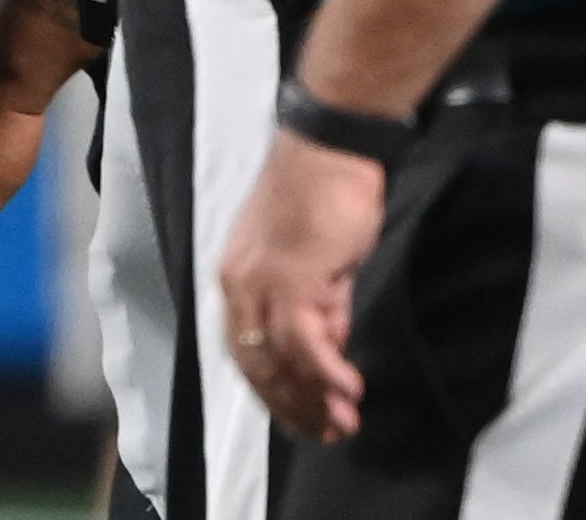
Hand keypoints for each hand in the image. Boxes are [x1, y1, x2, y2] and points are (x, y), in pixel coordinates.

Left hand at [216, 127, 384, 443]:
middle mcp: (238, 284)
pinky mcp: (292, 277)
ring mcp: (260, 281)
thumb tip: (332, 350)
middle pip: (256, 365)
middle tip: (328, 433)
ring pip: (277, 359)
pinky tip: (349, 391)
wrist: (329, 151)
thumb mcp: (319, 266)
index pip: (245, 352)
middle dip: (292, 406)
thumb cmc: (325, 200)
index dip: (273, 393)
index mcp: (235, 279)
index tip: (304, 420)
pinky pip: (303, 339)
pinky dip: (325, 371)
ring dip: (312, 398)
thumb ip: (322, 309)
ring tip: (343, 424)